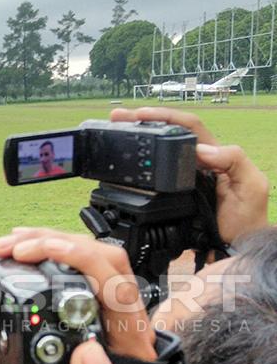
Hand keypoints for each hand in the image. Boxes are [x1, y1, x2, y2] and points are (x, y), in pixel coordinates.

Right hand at [0, 228, 157, 363]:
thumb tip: (86, 357)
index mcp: (131, 335)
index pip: (114, 283)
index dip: (82, 259)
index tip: (45, 251)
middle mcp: (124, 310)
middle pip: (100, 255)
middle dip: (52, 243)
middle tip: (11, 249)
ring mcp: (108, 299)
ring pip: (87, 252)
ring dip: (45, 241)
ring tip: (7, 244)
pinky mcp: (91, 295)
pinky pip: (74, 261)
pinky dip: (45, 250)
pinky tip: (22, 248)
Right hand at [110, 107, 268, 242]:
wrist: (235, 247)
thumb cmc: (247, 218)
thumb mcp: (250, 185)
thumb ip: (234, 161)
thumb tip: (202, 149)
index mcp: (214, 153)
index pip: (187, 126)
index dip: (164, 117)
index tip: (140, 115)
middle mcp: (195, 161)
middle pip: (166, 132)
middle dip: (140, 121)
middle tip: (116, 117)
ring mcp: (180, 177)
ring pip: (156, 151)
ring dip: (134, 138)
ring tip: (113, 130)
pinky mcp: (169, 194)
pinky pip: (151, 175)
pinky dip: (135, 166)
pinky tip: (122, 163)